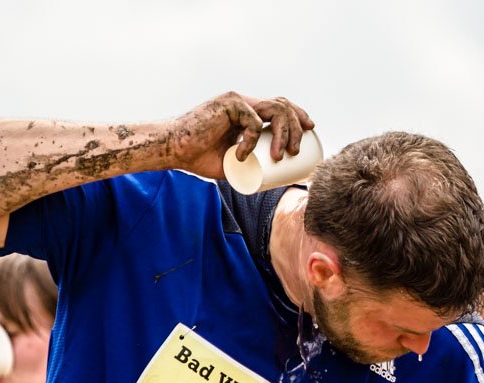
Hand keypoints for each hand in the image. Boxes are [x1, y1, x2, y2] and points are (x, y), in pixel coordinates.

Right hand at [167, 91, 314, 179]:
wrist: (173, 150)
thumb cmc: (197, 157)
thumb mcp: (231, 163)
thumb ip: (249, 163)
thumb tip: (272, 181)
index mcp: (246, 111)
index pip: (279, 106)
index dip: (298, 115)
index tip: (309, 129)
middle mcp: (243, 101)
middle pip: (283, 105)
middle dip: (297, 126)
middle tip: (295, 151)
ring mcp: (236, 100)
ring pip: (275, 109)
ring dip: (283, 132)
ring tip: (279, 155)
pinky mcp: (228, 103)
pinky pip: (251, 121)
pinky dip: (250, 140)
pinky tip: (242, 154)